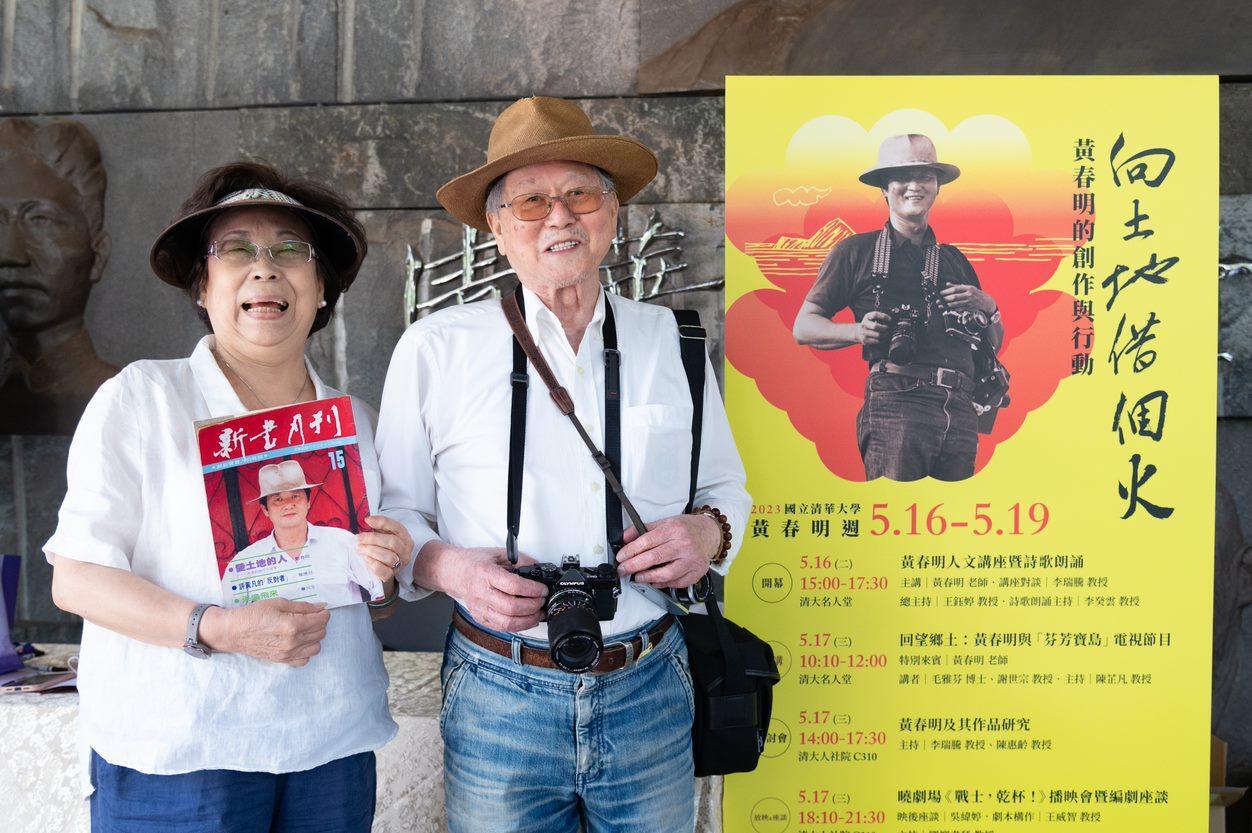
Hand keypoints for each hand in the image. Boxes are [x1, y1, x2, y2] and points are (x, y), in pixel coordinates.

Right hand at [202, 598, 329, 666]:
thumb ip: (303, 606)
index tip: (320, 609)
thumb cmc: (254, 614)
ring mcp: (287, 654)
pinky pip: (304, 660)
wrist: (234, 631)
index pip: (321, 620)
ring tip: (305, 629)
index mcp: (292, 625)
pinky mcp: (282, 660)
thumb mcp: (279, 603)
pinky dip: (306, 651)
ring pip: (316, 647)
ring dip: (315, 637)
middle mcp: (292, 642)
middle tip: (310, 616)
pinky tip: (299, 642)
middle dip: (320, 623)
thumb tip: (321, 607)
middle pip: (321, 633)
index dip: (324, 613)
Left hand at [357, 515, 414, 583]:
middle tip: (359, 538)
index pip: (396, 527)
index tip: (367, 520)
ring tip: (360, 548)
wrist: (384, 566)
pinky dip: (373, 564)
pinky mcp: (392, 575)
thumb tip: (368, 520)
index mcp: (404, 537)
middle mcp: (405, 550)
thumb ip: (378, 526)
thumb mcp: (383, 533)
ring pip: (389, 557)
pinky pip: (384, 572)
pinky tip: (365, 559)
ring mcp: (400, 564)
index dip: (382, 522)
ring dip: (372, 551)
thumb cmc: (383, 546)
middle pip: (392, 543)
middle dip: (373, 539)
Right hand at [447, 547, 546, 632]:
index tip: (542, 589)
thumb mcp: (498, 553)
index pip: (513, 586)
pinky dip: (518, 626)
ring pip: (507, 623)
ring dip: (528, 620)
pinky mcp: (480, 618)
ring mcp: (479, 608)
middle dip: (533, 606)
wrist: (454, 572)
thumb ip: (519, 560)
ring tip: (538, 612)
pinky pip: (501, 628)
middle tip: (542, 601)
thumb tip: (538, 569)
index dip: (532, 590)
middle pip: (511, 607)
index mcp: (485, 574)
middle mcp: (481, 593)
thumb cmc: (475, 562)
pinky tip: (527, 619)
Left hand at [616, 514, 717, 588]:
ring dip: (648, 578)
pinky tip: (655, 581)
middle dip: (634, 566)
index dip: (630, 550)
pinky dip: (663, 584)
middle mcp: (683, 544)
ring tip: (638, 577)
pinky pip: (677, 583)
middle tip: (623, 570)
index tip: (621, 557)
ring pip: (666, 574)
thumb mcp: (665, 522)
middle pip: (654, 558)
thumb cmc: (686, 528)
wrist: (710, 533)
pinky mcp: (696, 572)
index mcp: (673, 529)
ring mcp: (691, 560)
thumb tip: (624, 538)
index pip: (647, 541)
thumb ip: (643, 529)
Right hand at [857, 311, 891, 345]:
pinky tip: (882, 338)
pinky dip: (881, 340)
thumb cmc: (869, 324)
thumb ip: (879, 317)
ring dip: (884, 335)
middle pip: (875, 326)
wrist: (858, 332)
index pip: (875, 315)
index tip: (890, 319)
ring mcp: (863, 332)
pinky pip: (876, 341)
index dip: (884, 317)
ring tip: (886, 334)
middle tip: (887, 328)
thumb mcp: (871, 318)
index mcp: (867, 317)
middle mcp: (864, 324)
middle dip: (884, 328)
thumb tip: (890, 320)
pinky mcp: (865, 340)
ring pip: (877, 335)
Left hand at [940, 284, 995, 314]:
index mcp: (968, 288)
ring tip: (941, 305)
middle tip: (939, 300)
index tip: (941, 293)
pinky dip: (952, 309)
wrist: (984, 300)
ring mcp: (969, 302)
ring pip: (956, 304)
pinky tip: (947, 308)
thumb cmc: (974, 293)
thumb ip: (956, 286)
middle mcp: (969, 295)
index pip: (955, 289)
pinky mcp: (969, 308)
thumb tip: (947, 284)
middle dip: (945, 299)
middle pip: (955, 297)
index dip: (947, 291)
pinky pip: (959, 309)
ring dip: (947, 305)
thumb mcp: (967, 287)